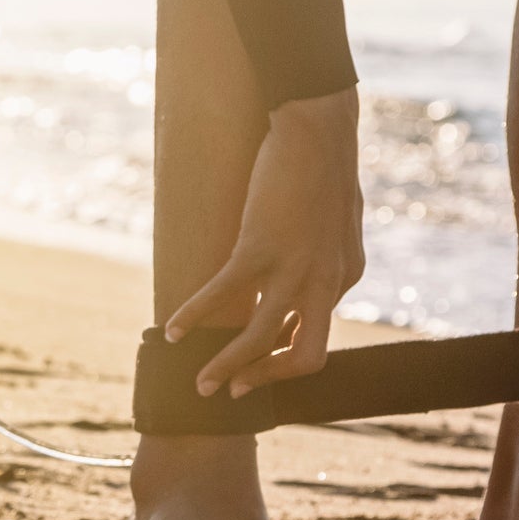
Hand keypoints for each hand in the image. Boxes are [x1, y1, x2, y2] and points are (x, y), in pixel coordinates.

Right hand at [165, 86, 364, 397]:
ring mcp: (295, 266)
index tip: (255, 359)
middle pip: (305, 358)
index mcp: (345, 276)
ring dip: (227, 365)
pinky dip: (194, 316)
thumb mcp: (333, 224)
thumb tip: (294, 276)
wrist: (318, 128)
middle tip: (232, 390)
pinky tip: (173, 329)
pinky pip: (224, 295)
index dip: (282, 354)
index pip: (315, 335)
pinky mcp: (261, 246)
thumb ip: (322, 257)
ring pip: (261, 337)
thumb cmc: (322, 168)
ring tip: (200, 382)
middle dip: (265, 379)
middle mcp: (327, 280)